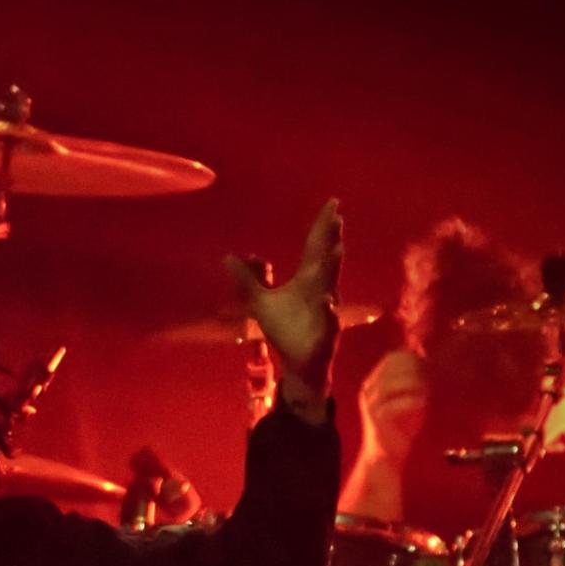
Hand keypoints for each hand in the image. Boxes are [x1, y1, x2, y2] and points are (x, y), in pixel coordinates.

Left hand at [226, 199, 342, 410]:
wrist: (298, 362)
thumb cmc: (285, 329)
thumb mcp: (259, 303)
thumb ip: (247, 280)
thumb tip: (228, 258)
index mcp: (308, 280)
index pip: (316, 247)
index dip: (322, 226)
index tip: (332, 203)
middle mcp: (320, 291)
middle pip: (326, 261)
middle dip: (331, 240)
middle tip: (336, 217)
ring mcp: (325, 311)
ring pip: (329, 288)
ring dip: (332, 269)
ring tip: (336, 250)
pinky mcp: (325, 334)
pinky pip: (328, 323)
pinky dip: (329, 315)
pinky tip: (328, 305)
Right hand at [357, 347, 427, 465]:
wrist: (385, 456)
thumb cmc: (399, 427)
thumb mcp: (406, 400)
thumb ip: (414, 383)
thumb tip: (430, 364)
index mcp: (374, 382)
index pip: (390, 358)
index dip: (411, 356)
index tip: (428, 361)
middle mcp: (368, 390)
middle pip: (391, 367)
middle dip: (413, 367)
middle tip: (430, 373)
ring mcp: (370, 404)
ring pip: (390, 383)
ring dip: (412, 382)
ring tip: (427, 387)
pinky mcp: (376, 419)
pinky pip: (394, 404)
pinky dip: (411, 400)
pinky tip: (424, 402)